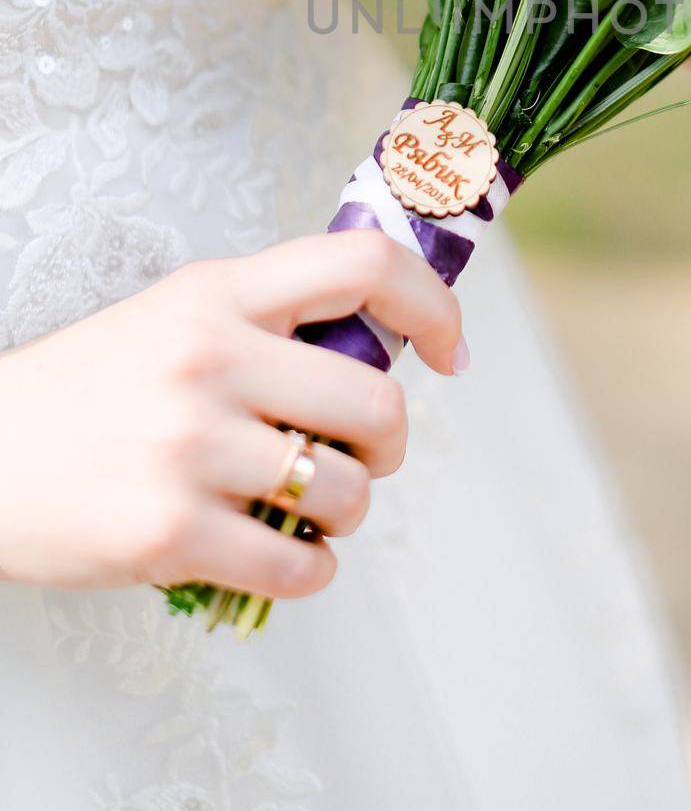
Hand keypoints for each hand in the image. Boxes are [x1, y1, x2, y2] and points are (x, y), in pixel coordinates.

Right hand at [0, 232, 462, 596]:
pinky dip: (310, 572)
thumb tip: (391, 346)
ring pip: (346, 491)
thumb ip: (271, 319)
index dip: (433, 305)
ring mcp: (189, 446)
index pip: (364, 264)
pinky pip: (298, 566)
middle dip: (389, 443)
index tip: (451, 350)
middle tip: (361, 455)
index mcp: (220, 292)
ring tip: (306, 508)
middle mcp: (210, 357)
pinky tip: (279, 556)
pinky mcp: (169, 532)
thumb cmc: (94, 387)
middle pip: (377, 401)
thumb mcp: (178, 315)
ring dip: (346, 511)